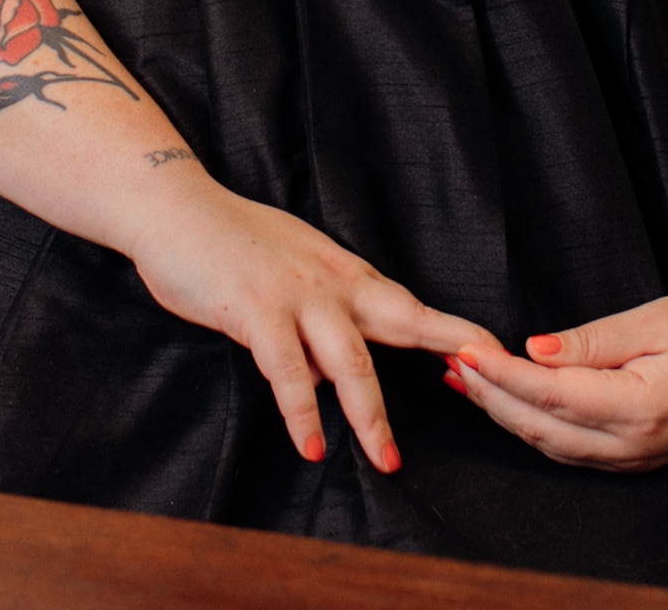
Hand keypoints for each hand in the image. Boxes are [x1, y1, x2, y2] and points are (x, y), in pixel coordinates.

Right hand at [127, 172, 500, 474]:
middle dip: (447, 357)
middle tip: (486, 392)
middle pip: (403, 323)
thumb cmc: (230, 241)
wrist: (174, 207)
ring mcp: (295, 297)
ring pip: (349, 361)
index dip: (452, 331)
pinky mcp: (255, 312)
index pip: (409, 305)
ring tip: (385, 460)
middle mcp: (331, 283)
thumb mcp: (293, 268)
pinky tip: (311, 445)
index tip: (492, 354)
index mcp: (343, 273)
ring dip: (370, 415)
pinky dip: (301, 412)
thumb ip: (321, 311)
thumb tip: (335, 366)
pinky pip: (286, 372)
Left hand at [446, 290, 667, 472]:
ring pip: (550, 444)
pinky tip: (508, 404)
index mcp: (641, 407)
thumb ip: (590, 342)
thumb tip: (534, 350)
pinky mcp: (633, 459)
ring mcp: (634, 459)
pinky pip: (569, 450)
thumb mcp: (651, 321)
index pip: (553, 394)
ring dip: (504, 414)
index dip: (503, 375)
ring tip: (466, 381)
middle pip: (542, 427)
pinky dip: (532, 427)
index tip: (467, 351)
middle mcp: (634, 445)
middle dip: (491, 396)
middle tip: (452, 364)